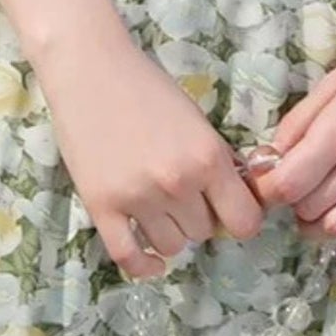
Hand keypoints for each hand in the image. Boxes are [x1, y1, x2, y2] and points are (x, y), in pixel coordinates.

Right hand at [37, 35, 266, 279]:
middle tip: (182, 193)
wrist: (90, 69)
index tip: (229, 210)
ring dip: (170, 232)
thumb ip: (217, 161)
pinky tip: (151, 260)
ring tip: (158, 205)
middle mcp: (178, 183)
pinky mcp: (101, 206)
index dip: (240, 218)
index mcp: (208, 157)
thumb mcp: (196, 119)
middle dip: (198, 216)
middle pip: (204, 233)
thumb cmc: (146, 87)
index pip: (245, 221)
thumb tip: (238, 199)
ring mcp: (138, 197)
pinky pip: (129, 257)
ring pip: (172, 247)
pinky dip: (143, 266)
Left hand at [244, 22, 335, 268]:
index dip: (268, 189)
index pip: (290, 184)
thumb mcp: (330, 85)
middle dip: (293, 202)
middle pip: (311, 209)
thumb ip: (296, 123)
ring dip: (319, 226)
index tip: (266, 181)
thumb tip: (268, 160)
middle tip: (296, 185)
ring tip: (316, 206)